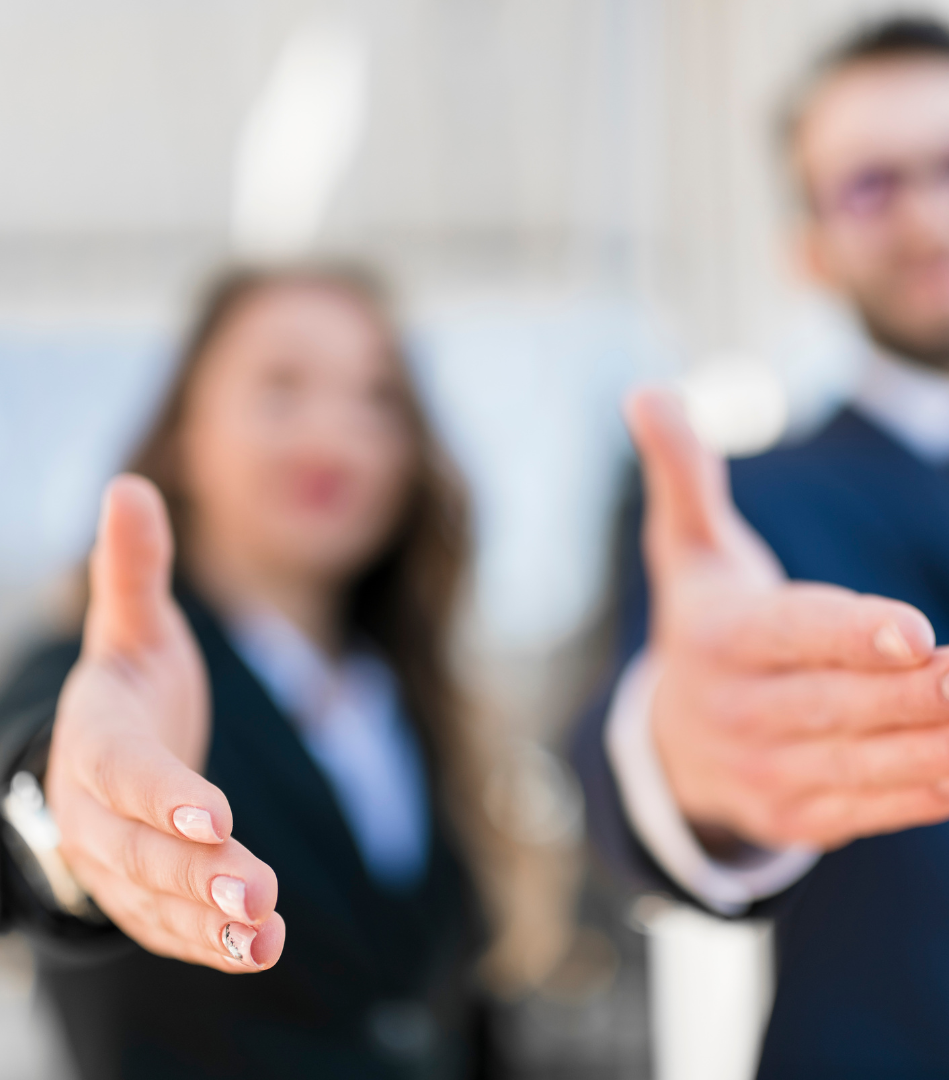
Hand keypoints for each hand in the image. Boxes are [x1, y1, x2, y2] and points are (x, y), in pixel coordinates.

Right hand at [46, 476, 284, 969]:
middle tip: (257, 891)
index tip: (216, 814)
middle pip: (142, 850)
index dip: (164, 793)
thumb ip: (134, 569)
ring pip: (158, 901)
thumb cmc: (131, 688)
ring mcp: (118, 864)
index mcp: (99, 741)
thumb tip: (130, 484)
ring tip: (267, 937)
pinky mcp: (146, 898)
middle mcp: (99, 812)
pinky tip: (263, 950)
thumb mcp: (133, 629)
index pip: (125, 773)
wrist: (102, 758)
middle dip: (197, 873)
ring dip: (210, 921)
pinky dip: (213, 943)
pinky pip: (174, 927)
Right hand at [628, 388, 948, 851]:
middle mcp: (736, 710)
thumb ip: (682, 474)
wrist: (672, 740)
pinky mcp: (792, 817)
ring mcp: (763, 770)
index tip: (915, 630)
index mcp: (718, 638)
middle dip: (912, 692)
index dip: (849, 634)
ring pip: (854, 763)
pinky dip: (916, 797)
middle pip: (833, 702)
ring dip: (929, 750)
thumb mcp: (685, 551)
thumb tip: (643, 392)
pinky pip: (858, 810)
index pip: (789, 634)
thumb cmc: (704, 624)